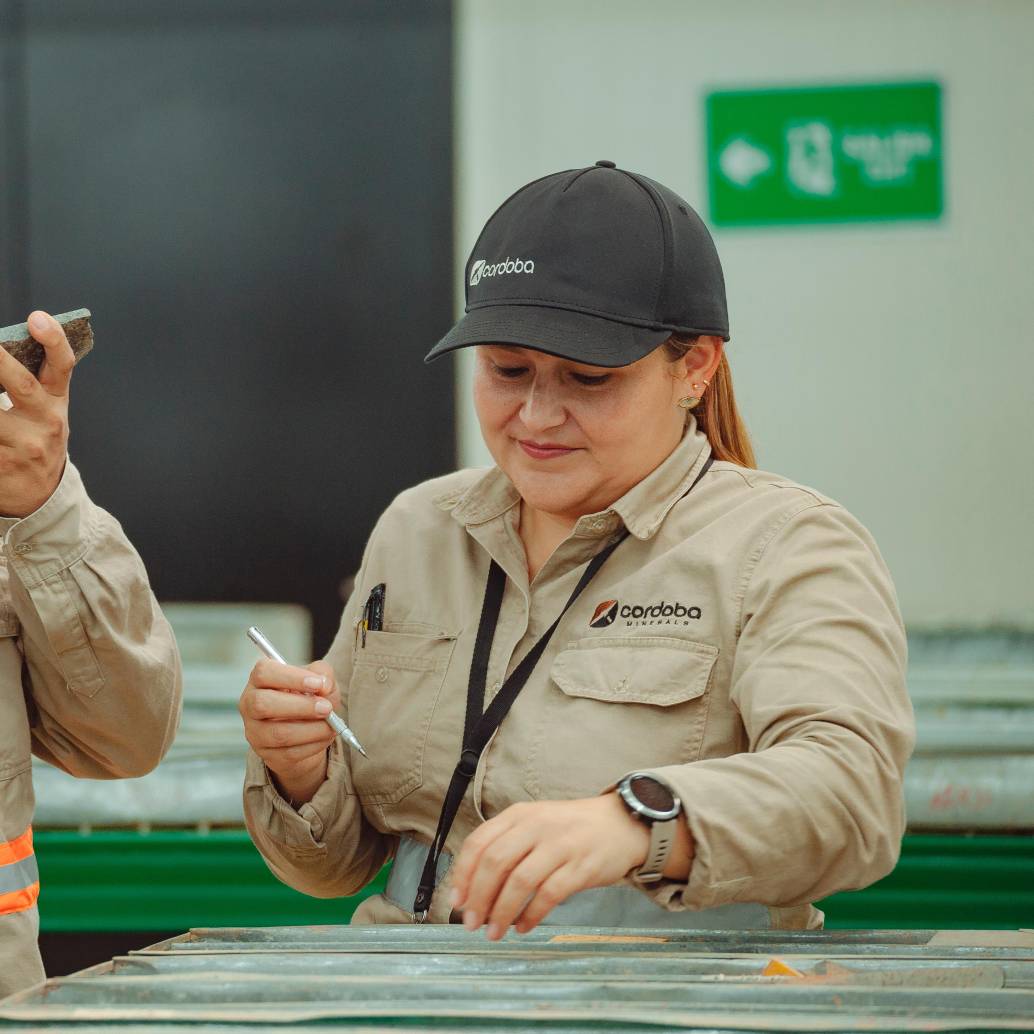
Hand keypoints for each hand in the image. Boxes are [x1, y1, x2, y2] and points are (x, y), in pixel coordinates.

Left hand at [0, 311, 73, 516]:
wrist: (39, 494)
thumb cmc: (37, 440)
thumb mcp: (46, 411)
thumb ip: (31, 381)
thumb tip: (4, 349)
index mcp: (55, 402)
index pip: (61, 366)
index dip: (53, 340)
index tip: (38, 318)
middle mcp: (46, 422)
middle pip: (22, 385)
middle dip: (0, 362)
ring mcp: (24, 445)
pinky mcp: (1, 463)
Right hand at [239, 658, 340, 804]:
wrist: (306, 727)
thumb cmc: (308, 696)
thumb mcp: (318, 679)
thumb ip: (322, 673)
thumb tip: (323, 684)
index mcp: (260, 679)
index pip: (264, 673)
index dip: (292, 678)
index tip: (318, 684)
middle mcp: (250, 704)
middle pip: (262, 704)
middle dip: (300, 707)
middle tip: (327, 708)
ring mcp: (255, 731)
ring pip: (278, 733)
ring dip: (311, 729)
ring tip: (330, 724)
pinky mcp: (266, 753)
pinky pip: (289, 753)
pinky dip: (313, 745)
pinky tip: (325, 736)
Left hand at [448, 794, 649, 939]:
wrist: (620, 823)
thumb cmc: (569, 829)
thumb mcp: (534, 824)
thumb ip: (506, 846)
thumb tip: (472, 889)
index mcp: (519, 815)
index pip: (480, 842)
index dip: (463, 874)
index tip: (456, 901)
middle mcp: (537, 826)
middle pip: (496, 863)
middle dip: (478, 897)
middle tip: (471, 924)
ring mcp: (560, 845)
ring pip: (520, 881)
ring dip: (502, 912)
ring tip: (493, 933)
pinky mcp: (581, 867)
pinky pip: (549, 895)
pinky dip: (531, 915)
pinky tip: (523, 928)